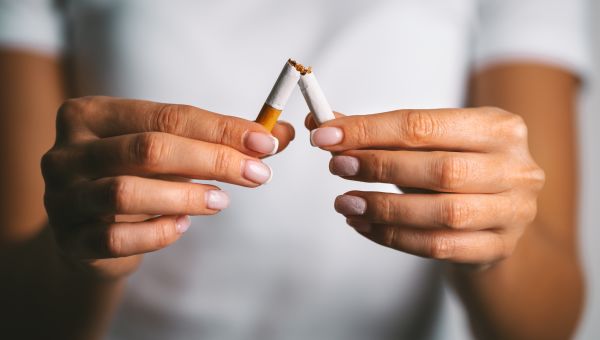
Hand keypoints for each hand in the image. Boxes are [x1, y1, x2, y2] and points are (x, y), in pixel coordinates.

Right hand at [42, 96, 293, 278]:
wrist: (91, 229)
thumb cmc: (138, 177)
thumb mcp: (172, 151)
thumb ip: (220, 140)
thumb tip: (280, 134)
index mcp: (91, 115)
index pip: (166, 115)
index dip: (221, 129)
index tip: (266, 143)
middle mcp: (68, 152)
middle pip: (148, 148)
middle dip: (213, 160)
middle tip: (257, 174)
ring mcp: (62, 197)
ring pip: (127, 193)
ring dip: (186, 196)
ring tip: (222, 201)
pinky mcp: (69, 241)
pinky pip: (116, 239)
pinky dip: (157, 233)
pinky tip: (183, 227)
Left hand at [307, 107, 543, 264]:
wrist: (493, 216)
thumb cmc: (453, 170)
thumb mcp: (424, 144)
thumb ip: (376, 132)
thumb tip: (322, 124)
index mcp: (498, 126)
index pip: (424, 125)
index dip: (370, 130)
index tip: (326, 135)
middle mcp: (516, 167)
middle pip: (440, 169)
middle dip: (379, 167)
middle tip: (337, 167)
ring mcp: (513, 211)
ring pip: (442, 213)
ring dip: (385, 208)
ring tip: (345, 202)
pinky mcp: (499, 247)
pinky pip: (439, 247)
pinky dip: (394, 237)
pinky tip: (364, 225)